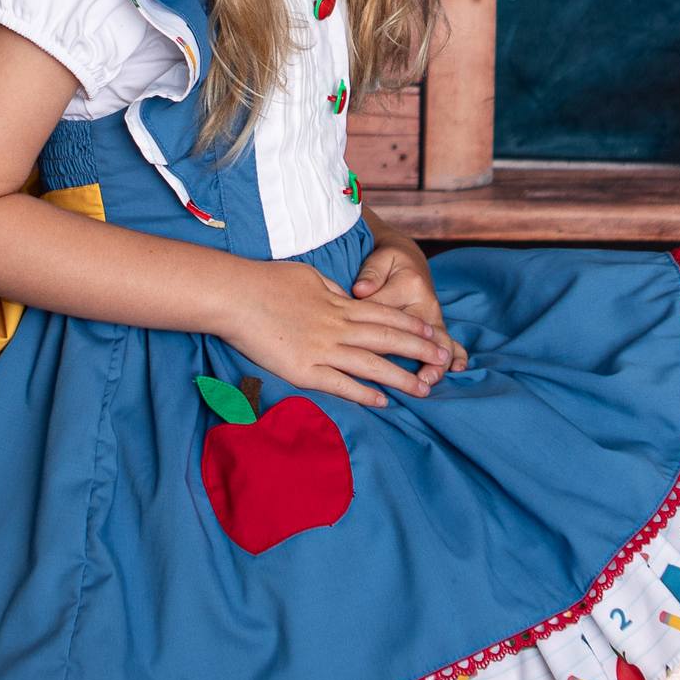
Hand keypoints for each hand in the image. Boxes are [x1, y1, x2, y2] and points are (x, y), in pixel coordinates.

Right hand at [215, 258, 452, 409]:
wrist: (235, 295)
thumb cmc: (267, 281)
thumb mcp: (309, 277)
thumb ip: (332, 291)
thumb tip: (347, 296)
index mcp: (339, 304)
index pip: (386, 315)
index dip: (412, 325)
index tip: (434, 332)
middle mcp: (337, 327)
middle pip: (388, 339)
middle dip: (419, 350)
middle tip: (444, 359)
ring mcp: (322, 349)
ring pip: (372, 364)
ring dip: (401, 377)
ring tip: (424, 388)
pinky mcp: (303, 370)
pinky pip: (340, 384)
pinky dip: (364, 393)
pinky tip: (383, 402)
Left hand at [351, 235, 467, 391]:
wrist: (408, 258)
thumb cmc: (389, 261)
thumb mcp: (379, 259)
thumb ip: (371, 274)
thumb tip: (360, 290)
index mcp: (409, 285)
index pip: (389, 314)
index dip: (377, 333)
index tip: (367, 351)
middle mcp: (426, 303)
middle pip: (424, 334)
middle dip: (422, 357)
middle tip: (417, 379)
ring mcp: (434, 316)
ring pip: (440, 342)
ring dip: (436, 363)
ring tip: (427, 382)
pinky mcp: (437, 325)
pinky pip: (451, 341)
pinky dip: (456, 356)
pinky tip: (456, 371)